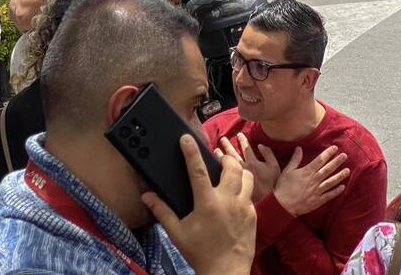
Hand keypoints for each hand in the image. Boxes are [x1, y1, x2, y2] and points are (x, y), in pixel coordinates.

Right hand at [143, 136, 254, 274]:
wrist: (226, 272)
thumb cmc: (199, 253)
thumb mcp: (177, 233)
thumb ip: (162, 212)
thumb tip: (147, 196)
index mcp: (207, 203)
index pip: (198, 170)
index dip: (191, 152)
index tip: (186, 138)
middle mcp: (228, 200)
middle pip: (231, 166)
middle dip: (224, 157)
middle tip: (217, 157)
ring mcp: (244, 207)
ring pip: (247, 176)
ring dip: (238, 169)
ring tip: (229, 171)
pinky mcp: (253, 214)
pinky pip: (250, 194)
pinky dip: (243, 189)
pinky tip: (234, 195)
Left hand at [222, 133, 280, 202]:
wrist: (267, 202)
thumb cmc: (272, 184)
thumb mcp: (275, 167)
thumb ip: (268, 154)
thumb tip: (260, 145)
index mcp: (253, 163)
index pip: (246, 148)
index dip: (242, 140)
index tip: (239, 134)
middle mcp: (242, 168)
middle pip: (233, 154)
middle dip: (227, 146)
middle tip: (222, 139)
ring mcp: (236, 178)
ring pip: (226, 164)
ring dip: (220, 156)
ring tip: (216, 150)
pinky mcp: (233, 187)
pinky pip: (223, 176)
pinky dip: (219, 170)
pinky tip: (214, 167)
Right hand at [273, 145, 349, 216]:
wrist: (283, 205)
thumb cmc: (283, 187)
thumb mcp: (287, 171)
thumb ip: (295, 159)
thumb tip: (299, 148)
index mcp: (306, 172)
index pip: (319, 160)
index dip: (328, 153)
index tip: (335, 148)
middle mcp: (314, 180)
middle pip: (328, 169)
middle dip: (337, 162)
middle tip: (345, 156)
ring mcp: (317, 191)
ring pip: (331, 182)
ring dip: (340, 176)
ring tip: (348, 170)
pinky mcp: (318, 201)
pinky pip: (329, 195)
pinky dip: (336, 191)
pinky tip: (343, 187)